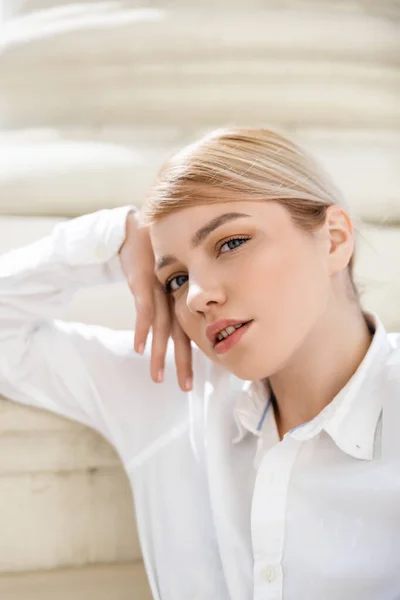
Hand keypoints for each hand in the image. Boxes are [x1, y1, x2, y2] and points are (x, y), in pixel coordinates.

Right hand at [119, 210, 192, 391]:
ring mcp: (160, 291)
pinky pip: (144, 310)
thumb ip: (173, 300)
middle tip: (186, 388)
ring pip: (162, 328)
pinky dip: (142, 330)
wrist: (138, 230)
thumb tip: (179, 325)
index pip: (193, 332)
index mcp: (184, 299)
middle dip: (183, 362)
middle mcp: (175, 297)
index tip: (196, 380)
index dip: (195, 356)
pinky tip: (140, 349)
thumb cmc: (153, 258)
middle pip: (181, 335)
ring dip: (160, 354)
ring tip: (158, 378)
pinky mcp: (143, 283)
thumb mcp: (168, 279)